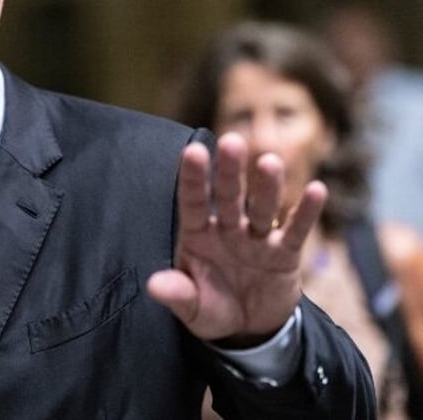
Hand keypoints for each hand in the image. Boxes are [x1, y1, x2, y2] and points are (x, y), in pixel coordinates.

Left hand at [146, 132, 326, 345]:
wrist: (248, 328)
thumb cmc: (212, 307)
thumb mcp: (191, 307)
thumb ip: (177, 293)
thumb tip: (153, 286)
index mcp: (198, 235)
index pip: (193, 203)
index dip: (193, 178)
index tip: (193, 151)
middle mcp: (227, 229)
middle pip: (229, 196)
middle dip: (230, 171)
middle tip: (232, 141)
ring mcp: (257, 238)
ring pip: (262, 208)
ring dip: (267, 186)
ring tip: (270, 162)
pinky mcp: (285, 253)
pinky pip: (296, 231)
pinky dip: (306, 212)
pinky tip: (316, 190)